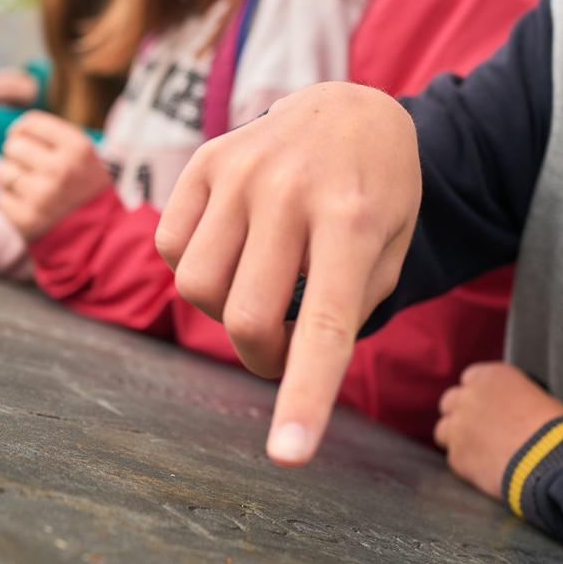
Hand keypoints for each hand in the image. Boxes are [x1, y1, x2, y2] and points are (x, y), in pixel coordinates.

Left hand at [0, 111, 111, 238]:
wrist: (101, 238)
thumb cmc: (86, 191)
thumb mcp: (84, 157)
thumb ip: (53, 138)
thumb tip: (13, 130)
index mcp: (77, 148)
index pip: (32, 123)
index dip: (22, 130)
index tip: (23, 138)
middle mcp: (60, 169)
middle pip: (13, 146)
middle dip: (18, 156)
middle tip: (33, 170)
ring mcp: (42, 196)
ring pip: (3, 172)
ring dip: (12, 181)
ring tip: (33, 190)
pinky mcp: (26, 220)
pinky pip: (2, 200)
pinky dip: (12, 205)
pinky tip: (32, 209)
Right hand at [155, 82, 420, 466]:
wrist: (352, 107)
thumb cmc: (379, 195)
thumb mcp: (392, 249)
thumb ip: (349, 308)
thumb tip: (288, 358)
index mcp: (354, 222)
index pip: (324, 327)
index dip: (303, 398)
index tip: (288, 456)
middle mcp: (292, 192)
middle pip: (245, 318)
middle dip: (261, 358)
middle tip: (282, 350)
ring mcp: (241, 170)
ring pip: (197, 288)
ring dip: (224, 311)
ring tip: (259, 285)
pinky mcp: (204, 160)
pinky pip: (170, 248)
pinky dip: (196, 267)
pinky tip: (234, 246)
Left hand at [434, 363, 562, 499]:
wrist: (551, 459)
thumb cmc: (557, 429)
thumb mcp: (539, 399)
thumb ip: (513, 399)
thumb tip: (511, 413)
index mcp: (492, 376)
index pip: (470, 378)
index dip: (478, 395)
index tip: (486, 407)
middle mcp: (469, 396)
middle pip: (450, 402)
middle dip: (460, 415)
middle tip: (478, 431)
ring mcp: (458, 426)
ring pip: (443, 431)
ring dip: (457, 440)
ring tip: (480, 454)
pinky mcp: (457, 457)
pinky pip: (454, 459)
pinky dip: (466, 465)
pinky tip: (486, 472)